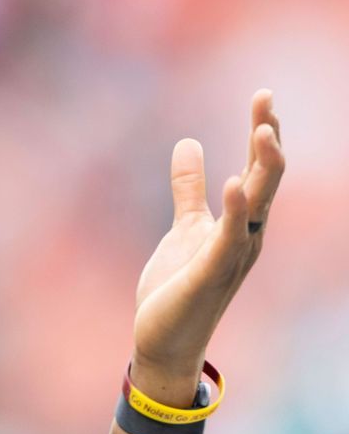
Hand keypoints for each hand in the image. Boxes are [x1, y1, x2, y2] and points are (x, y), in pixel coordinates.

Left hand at [130, 89, 284, 401]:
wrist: (164, 338)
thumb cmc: (178, 285)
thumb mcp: (185, 226)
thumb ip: (189, 188)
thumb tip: (189, 142)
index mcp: (241, 223)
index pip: (259, 170)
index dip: (263, 134)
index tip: (264, 96)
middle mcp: (246, 237)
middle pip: (266, 180)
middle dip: (268, 140)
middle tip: (267, 99)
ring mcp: (232, 256)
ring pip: (257, 206)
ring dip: (262, 169)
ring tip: (263, 131)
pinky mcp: (210, 274)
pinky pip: (228, 238)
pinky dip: (234, 211)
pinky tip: (235, 183)